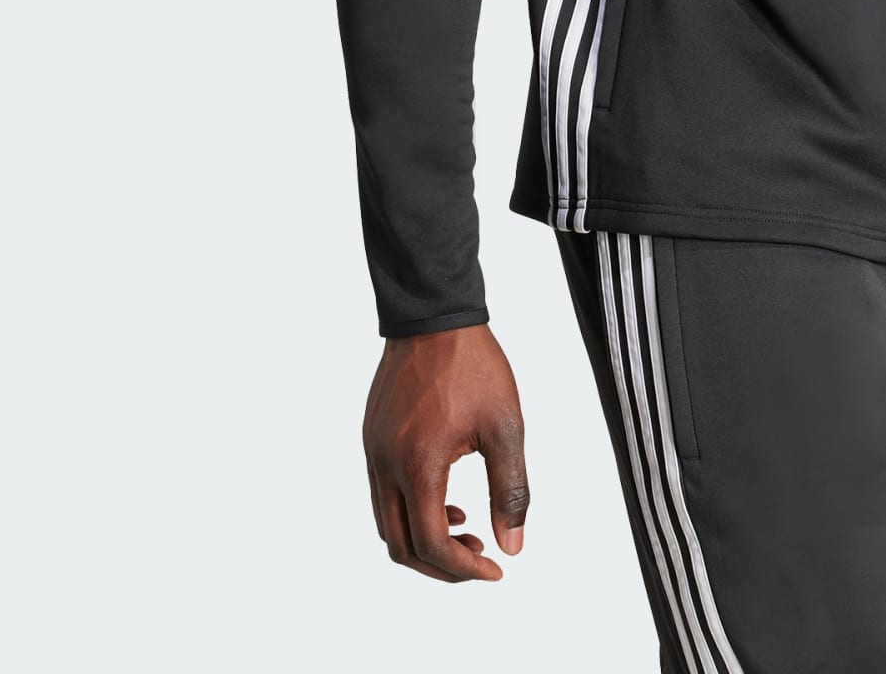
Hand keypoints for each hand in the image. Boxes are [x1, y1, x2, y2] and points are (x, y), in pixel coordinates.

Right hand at [363, 323, 530, 580]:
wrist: (434, 315)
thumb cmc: (472, 365)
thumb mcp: (505, 426)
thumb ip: (510, 489)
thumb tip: (513, 544)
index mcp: (418, 464)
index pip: (432, 543)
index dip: (463, 570)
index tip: (495, 569)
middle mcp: (386, 465)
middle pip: (401, 546)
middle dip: (441, 565)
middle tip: (479, 559)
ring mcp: (374, 452)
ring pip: (387, 523)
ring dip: (424, 539)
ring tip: (466, 526)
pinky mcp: (372, 439)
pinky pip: (383, 494)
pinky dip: (411, 510)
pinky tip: (445, 496)